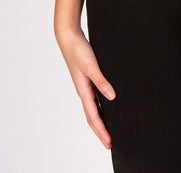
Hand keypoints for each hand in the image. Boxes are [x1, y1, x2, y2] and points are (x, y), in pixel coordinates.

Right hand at [55, 27, 115, 148]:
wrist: (69, 37)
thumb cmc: (78, 50)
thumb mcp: (91, 66)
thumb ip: (101, 81)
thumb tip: (112, 97)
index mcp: (83, 91)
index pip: (94, 116)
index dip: (102, 130)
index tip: (109, 142)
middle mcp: (84, 91)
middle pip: (92, 117)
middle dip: (100, 131)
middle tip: (109, 143)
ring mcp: (85, 85)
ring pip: (93, 108)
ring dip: (100, 120)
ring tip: (108, 129)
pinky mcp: (87, 78)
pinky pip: (94, 98)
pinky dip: (100, 107)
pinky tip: (107, 105)